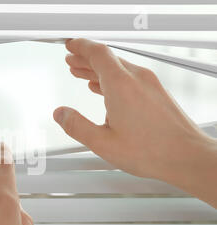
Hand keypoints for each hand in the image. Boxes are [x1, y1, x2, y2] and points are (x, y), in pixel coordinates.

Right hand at [54, 38, 216, 207]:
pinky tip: (105, 88)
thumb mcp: (102, 142)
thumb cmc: (152, 151)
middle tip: (72, 60)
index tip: (71, 46)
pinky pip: (130, 77)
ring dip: (98, 69)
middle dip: (86, 58)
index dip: (80, 46)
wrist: (186, 156)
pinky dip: (113, 78)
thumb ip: (76, 126)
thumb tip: (61, 114)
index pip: (97, 52)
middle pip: (107, 58)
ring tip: (83, 73)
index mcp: (121, 85)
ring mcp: (149, 84)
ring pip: (118, 67)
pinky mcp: (157, 92)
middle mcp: (137, 79)